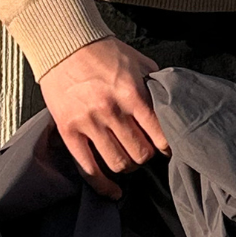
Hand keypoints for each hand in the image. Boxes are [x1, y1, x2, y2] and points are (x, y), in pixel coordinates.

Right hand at [39, 37, 168, 198]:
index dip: (167, 146)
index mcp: (132, 94)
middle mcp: (111, 111)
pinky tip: (113, 192)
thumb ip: (154, 85)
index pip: (160, 134)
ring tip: (128, 159)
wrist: (64, 44)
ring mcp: (88, 123)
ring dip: (128, 166)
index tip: (167, 147)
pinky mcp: (68, 131)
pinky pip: (87, 169)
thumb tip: (171, 107)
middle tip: (146, 149)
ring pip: (118, 164)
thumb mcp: (138, 62)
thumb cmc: (103, 51)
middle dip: (147, 155)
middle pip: (140, 153)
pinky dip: (102, 186)